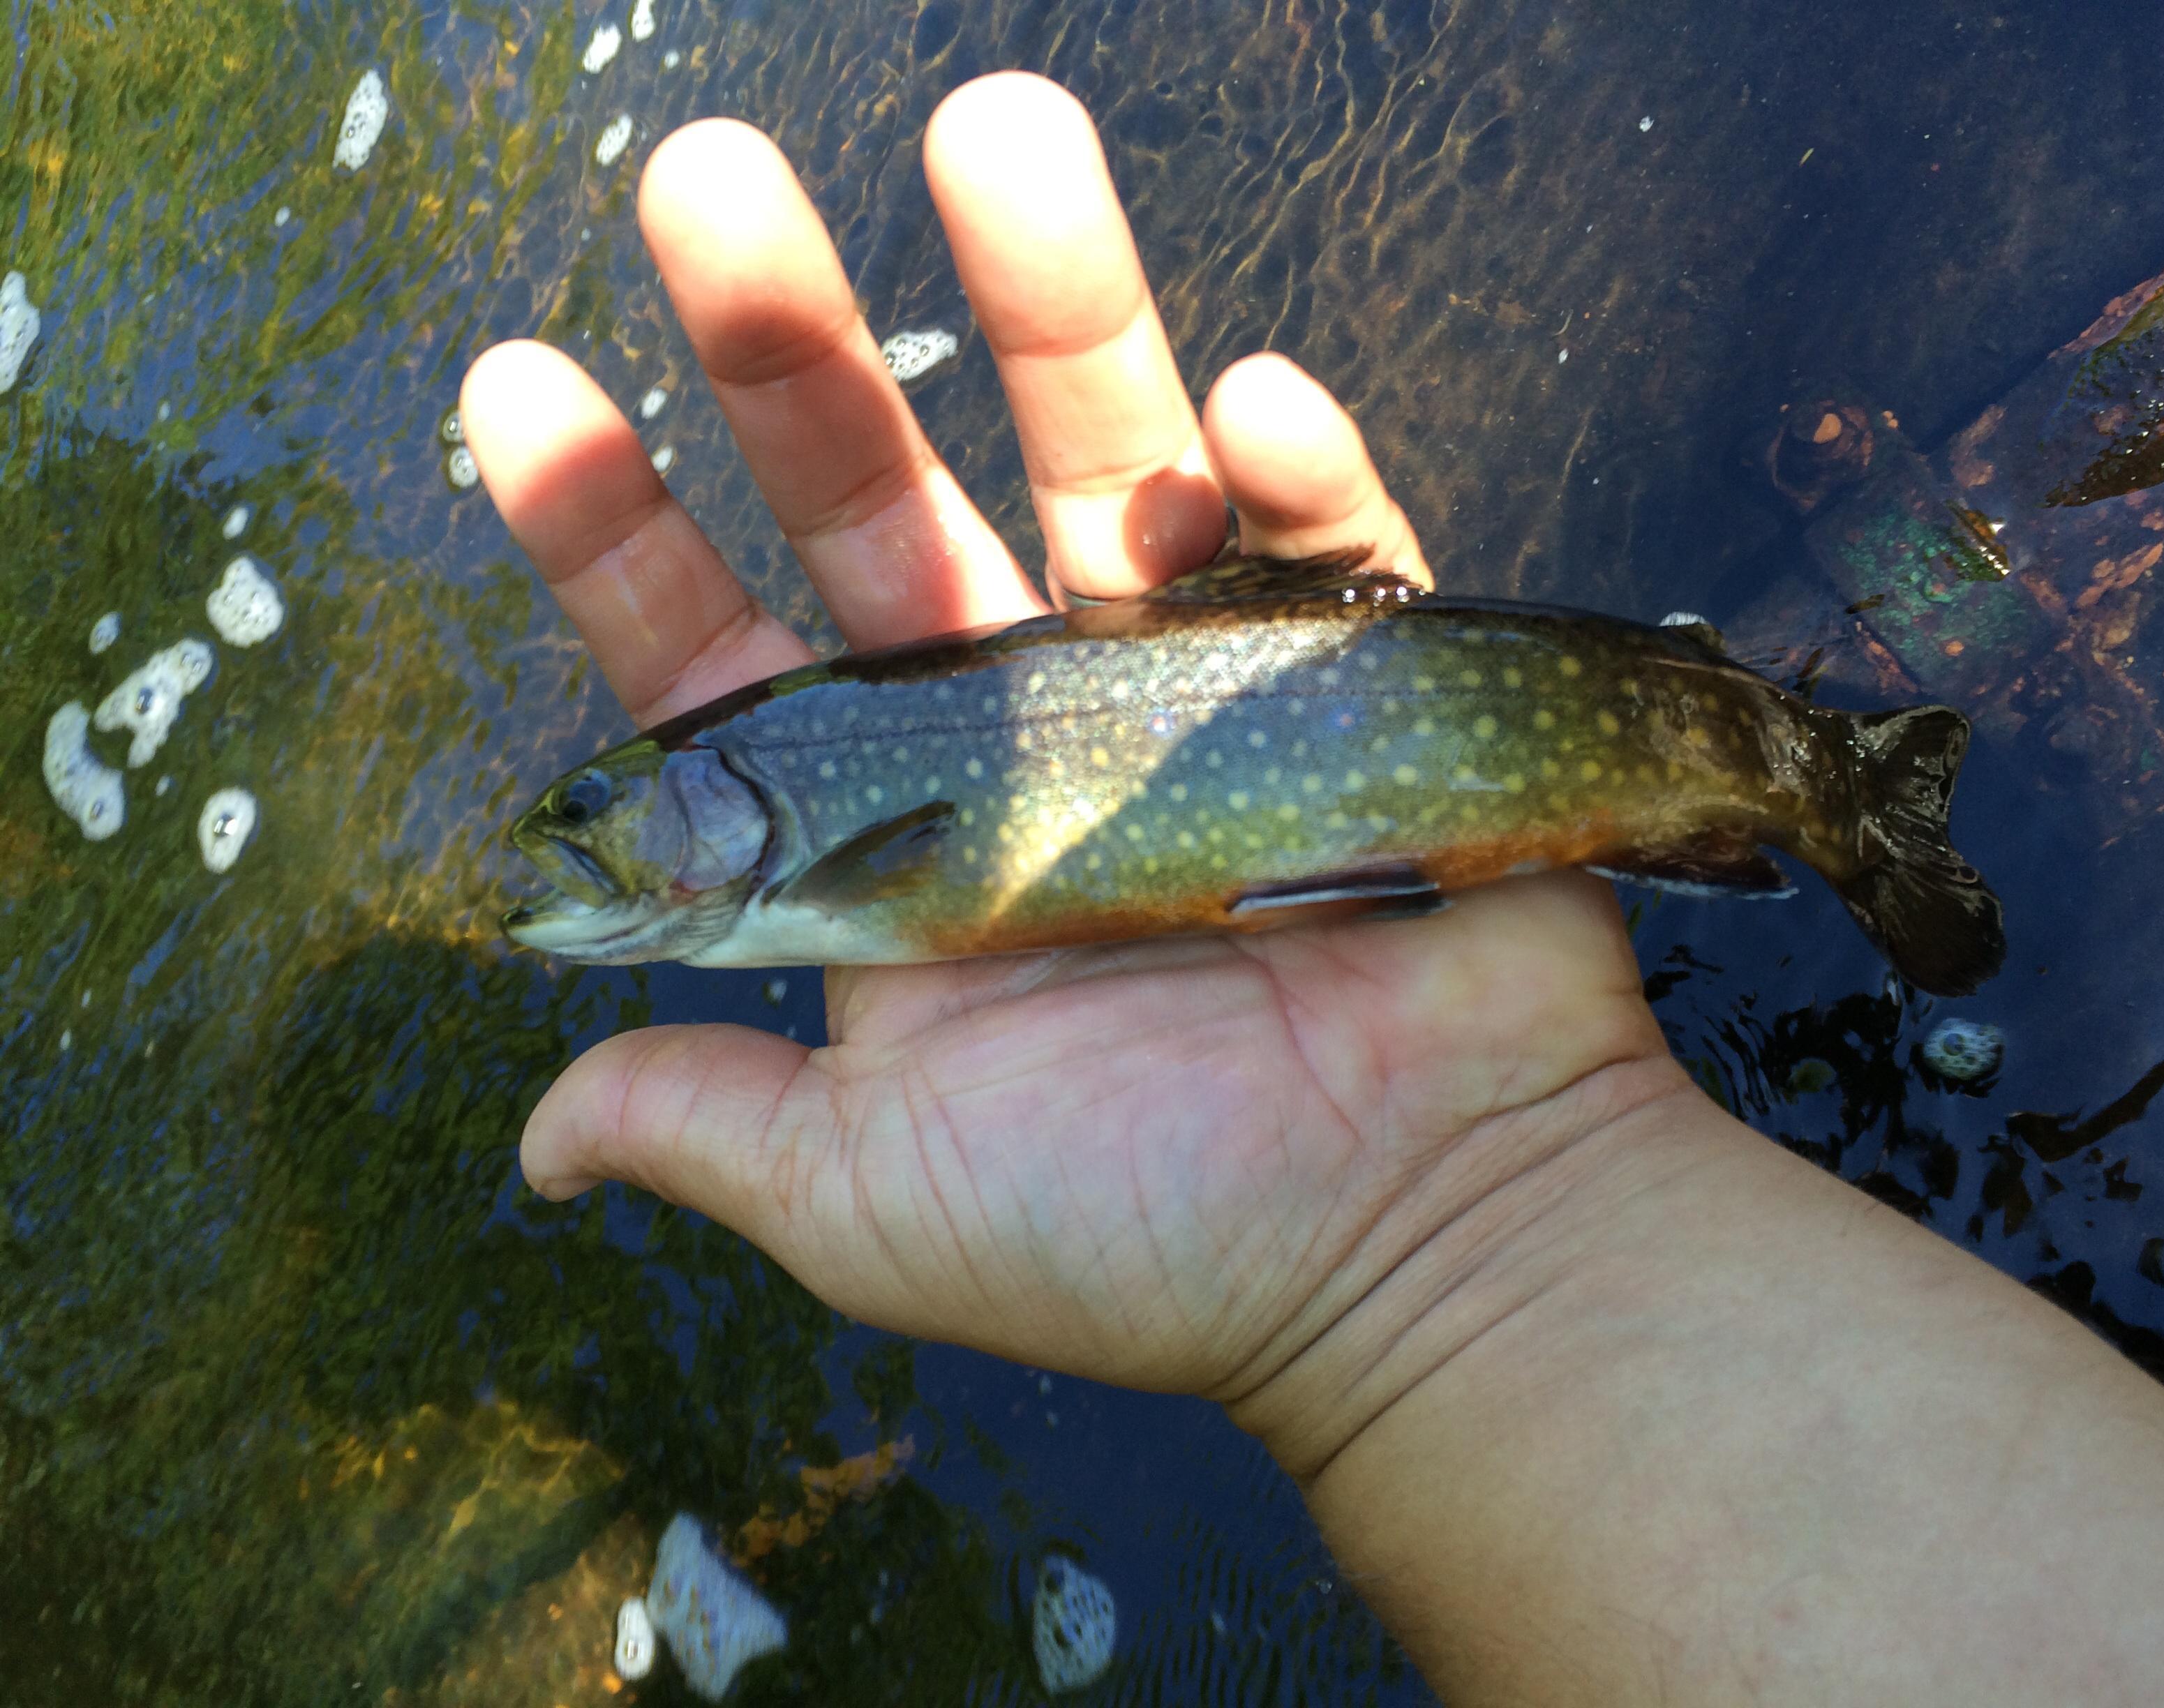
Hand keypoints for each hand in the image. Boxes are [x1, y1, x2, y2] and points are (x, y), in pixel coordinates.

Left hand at [460, 73, 1679, 1473]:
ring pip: (1107, 457)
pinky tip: (1250, 401)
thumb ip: (713, 1131)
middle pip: (893, 505)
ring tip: (995, 124)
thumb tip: (535, 1147)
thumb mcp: (879, 1209)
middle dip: (794, 352)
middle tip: (702, 179)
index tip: (516, 385)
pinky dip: (1292, 464)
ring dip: (1058, 296)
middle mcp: (1031, 739)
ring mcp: (1200, 689)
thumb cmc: (1154, 1243)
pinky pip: (1327, 533)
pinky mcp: (1364, 674)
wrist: (1425, 1259)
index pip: (729, 661)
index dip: (619, 535)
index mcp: (900, 844)